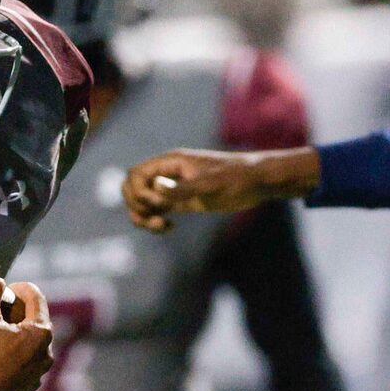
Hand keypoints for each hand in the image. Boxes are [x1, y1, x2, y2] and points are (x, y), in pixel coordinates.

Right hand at [0, 278, 53, 390]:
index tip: (4, 290)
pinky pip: (21, 364)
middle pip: (34, 322)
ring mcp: (36, 376)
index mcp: (41, 334)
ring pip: (28, 345)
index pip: (36, 298)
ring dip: (14, 335)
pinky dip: (11, 355)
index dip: (19, 288)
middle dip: (17, 312)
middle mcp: (46, 356)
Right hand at [122, 148, 319, 233]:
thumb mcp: (210, 184)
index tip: (158, 205)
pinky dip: (154, 221)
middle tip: (157, 217)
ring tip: (161, 227)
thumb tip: (155, 189)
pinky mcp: (182, 202)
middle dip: (136, 205)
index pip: (136, 174)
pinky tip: (168, 228)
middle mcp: (168, 174)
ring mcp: (174, 188)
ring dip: (142, 216)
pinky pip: (156, 210)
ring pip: (142, 201)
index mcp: (171, 162)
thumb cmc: (236, 177)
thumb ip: (182, 188)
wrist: (256, 182)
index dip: (138, 192)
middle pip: (133, 187)